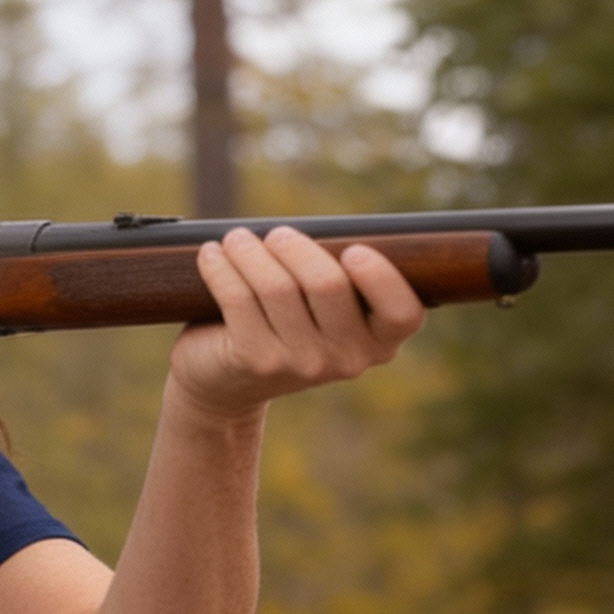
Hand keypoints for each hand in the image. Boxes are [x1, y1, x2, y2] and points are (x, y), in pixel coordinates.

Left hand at [168, 225, 425, 419]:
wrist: (228, 383)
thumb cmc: (286, 324)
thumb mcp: (325, 308)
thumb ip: (339, 275)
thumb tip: (317, 231)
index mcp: (380, 341)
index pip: (402, 312)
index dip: (381, 279)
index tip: (353, 250)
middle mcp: (348, 359)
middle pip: (328, 284)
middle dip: (295, 247)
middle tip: (276, 235)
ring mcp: (302, 364)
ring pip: (277, 287)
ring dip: (250, 251)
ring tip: (236, 240)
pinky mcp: (257, 361)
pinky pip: (238, 298)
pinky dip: (221, 268)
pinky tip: (211, 255)